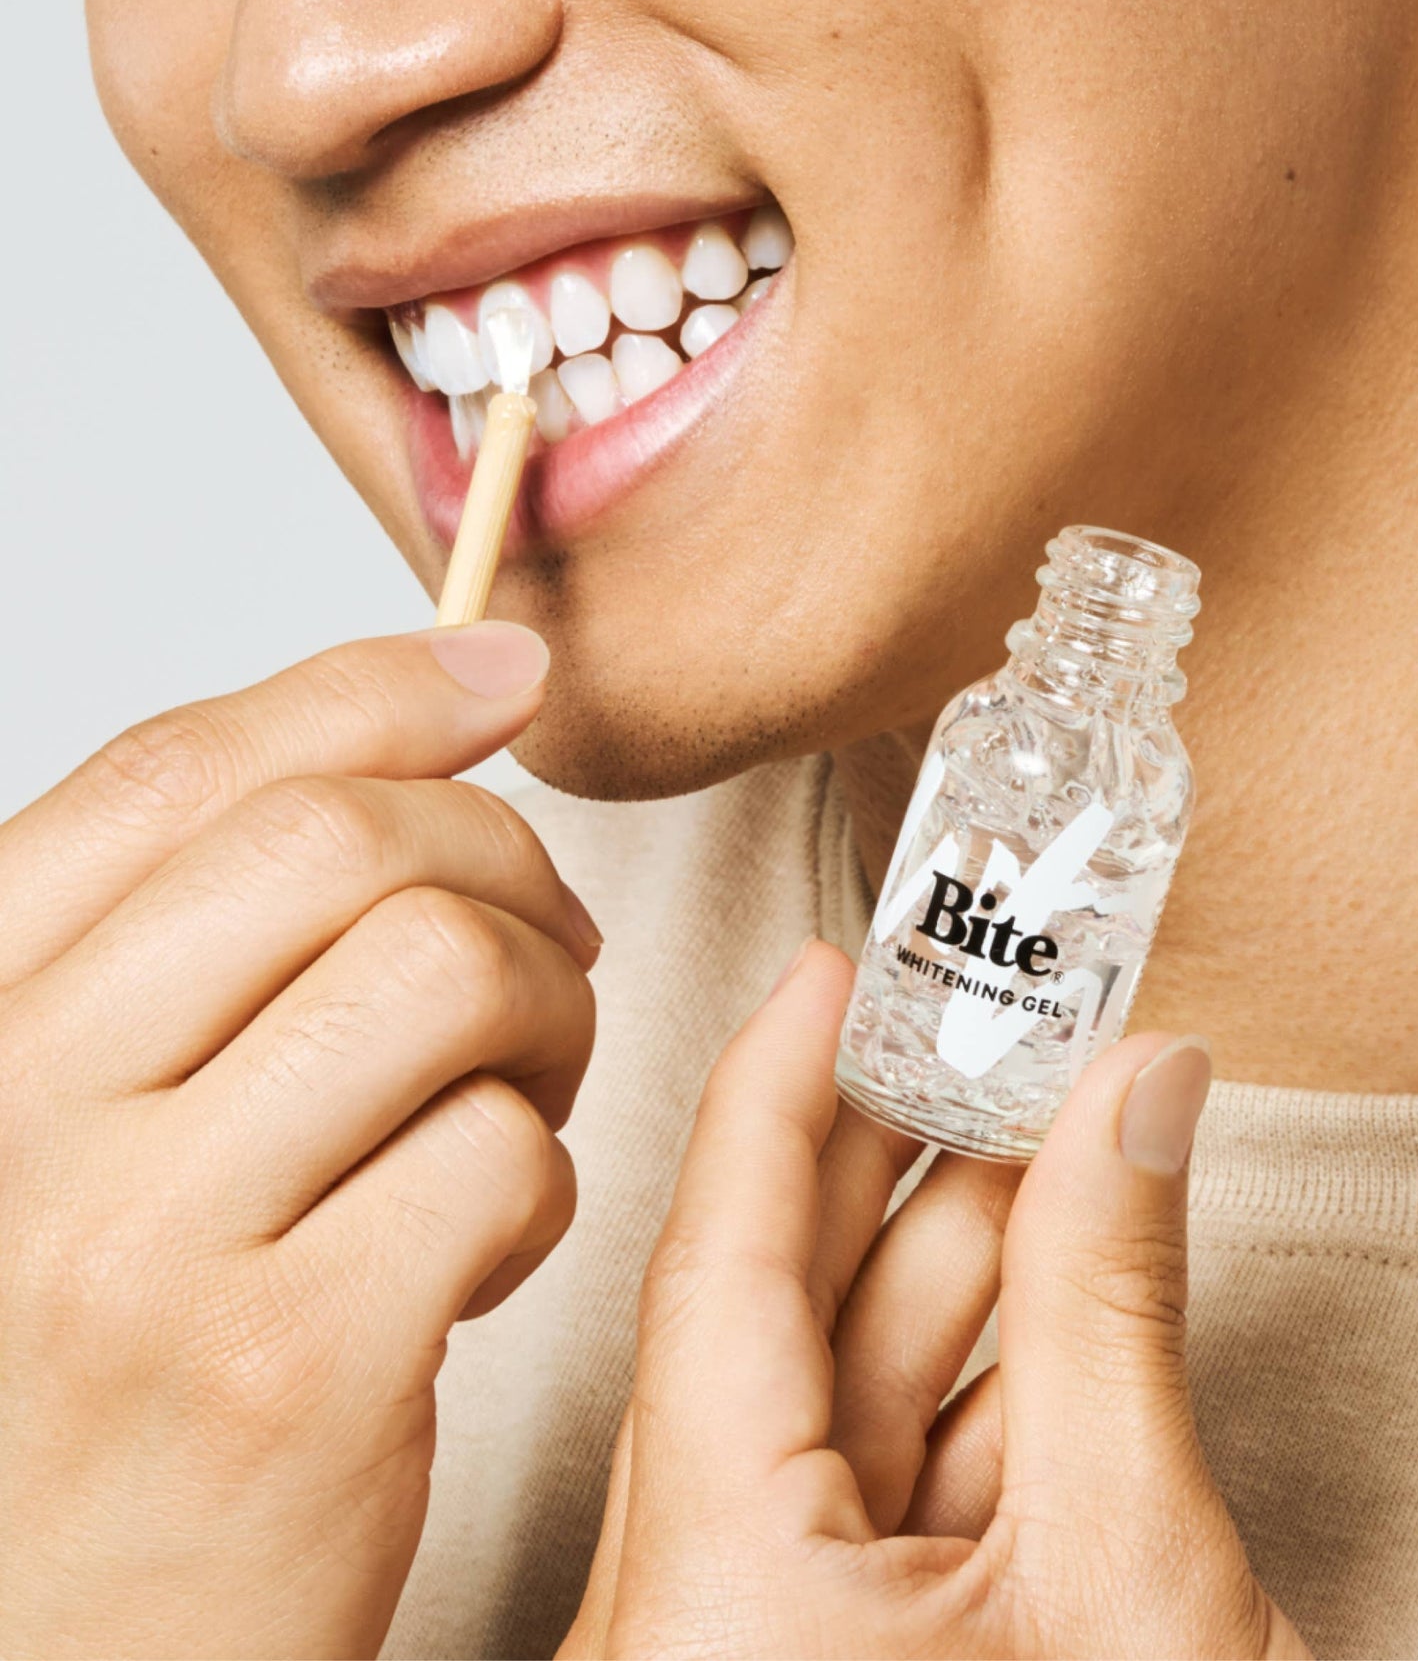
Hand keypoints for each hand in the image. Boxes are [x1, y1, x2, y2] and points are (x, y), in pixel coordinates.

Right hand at [0, 623, 598, 1658]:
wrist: (70, 1658)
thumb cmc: (109, 1386)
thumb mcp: (92, 1139)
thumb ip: (210, 954)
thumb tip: (425, 726)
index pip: (177, 772)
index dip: (367, 691)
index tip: (499, 676)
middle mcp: (16, 1114)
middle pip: (336, 841)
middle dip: (499, 862)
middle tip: (541, 948)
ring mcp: (139, 1241)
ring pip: (442, 969)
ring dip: (543, 1013)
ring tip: (523, 1095)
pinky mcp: (285, 1366)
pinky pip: (500, 1150)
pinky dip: (544, 1177)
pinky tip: (492, 1245)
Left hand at [564, 942, 1307, 1659]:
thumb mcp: (1135, 1574)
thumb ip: (1117, 1306)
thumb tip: (1143, 1091)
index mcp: (706, 1607)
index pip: (720, 1270)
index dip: (777, 1093)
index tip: (830, 974)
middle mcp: (684, 1622)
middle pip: (786, 1314)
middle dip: (901, 1156)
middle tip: (970, 1019)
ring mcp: (748, 1642)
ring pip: (844, 1388)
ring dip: (956, 1252)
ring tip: (1035, 1109)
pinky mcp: (819, 1656)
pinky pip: (879, 1473)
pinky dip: (971, 1369)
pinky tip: (1045, 1261)